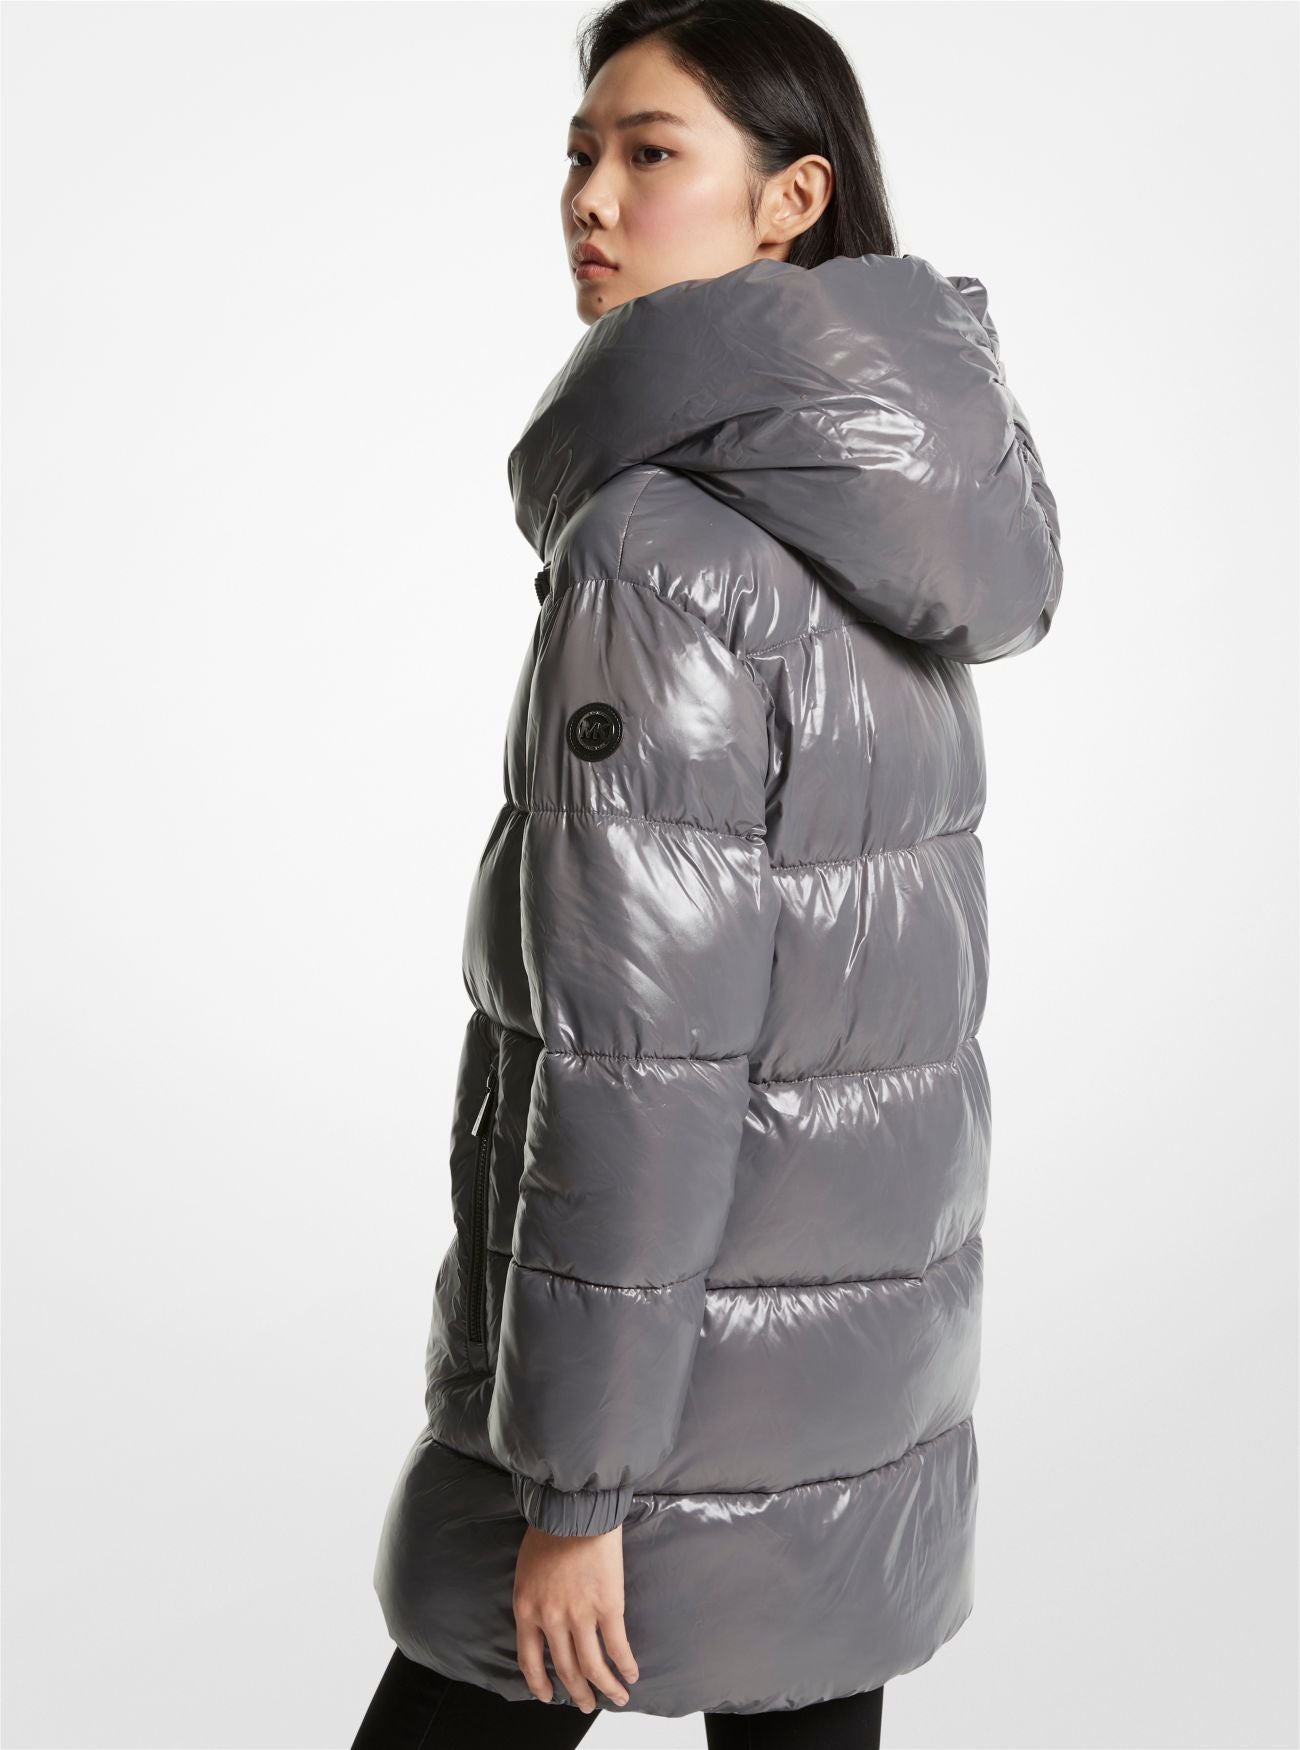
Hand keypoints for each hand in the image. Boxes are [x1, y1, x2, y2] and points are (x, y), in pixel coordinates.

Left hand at [512, 1522, 639, 1711]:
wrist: (574, 1507)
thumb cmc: (549, 1529)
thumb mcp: (526, 1570)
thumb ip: (533, 1599)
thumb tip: (544, 1620)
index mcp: (527, 1609)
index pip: (529, 1661)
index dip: (539, 1684)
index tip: (548, 1696)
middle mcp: (551, 1620)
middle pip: (565, 1669)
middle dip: (578, 1692)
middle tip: (586, 1705)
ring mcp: (580, 1615)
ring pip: (592, 1666)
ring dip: (605, 1687)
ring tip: (616, 1698)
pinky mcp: (608, 1606)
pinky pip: (617, 1645)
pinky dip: (625, 1665)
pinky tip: (631, 1675)